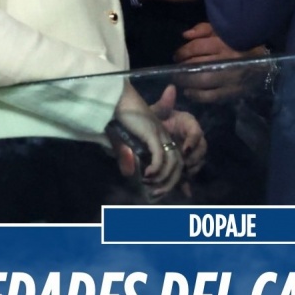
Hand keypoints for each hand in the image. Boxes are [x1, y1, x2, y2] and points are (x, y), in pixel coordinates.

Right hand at [113, 81, 182, 199]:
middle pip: (178, 164)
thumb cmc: (118, 119)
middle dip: (170, 183)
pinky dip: (157, 168)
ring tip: (152, 186)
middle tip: (157, 194)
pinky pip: (160, 155)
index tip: (163, 193)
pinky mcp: (152, 133)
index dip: (173, 179)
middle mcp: (164, 137)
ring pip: (173, 162)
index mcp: (160, 139)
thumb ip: (125, 157)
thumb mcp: (121, 142)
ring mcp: (160, 134)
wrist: (116, 100)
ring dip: (164, 178)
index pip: (175, 161)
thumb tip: (127, 173)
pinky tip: (148, 174)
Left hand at [151, 84, 206, 176]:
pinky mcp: (182, 164)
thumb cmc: (153, 118)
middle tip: (185, 165)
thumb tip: (171, 88)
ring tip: (183, 176)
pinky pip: (187, 174)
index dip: (193, 141)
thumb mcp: (156, 112)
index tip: (186, 149)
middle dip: (195, 158)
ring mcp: (188, 152)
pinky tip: (185, 192)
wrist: (145, 131)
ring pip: (197, 162)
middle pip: (202, 149)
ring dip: (192, 170)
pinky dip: (186, 183)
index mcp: (188, 124)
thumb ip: (164, 103)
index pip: (196, 132)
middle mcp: (192, 139)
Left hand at [173, 22, 268, 102]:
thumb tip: (185, 36)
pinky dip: (197, 96)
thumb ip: (203, 29)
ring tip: (180, 81)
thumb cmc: (238, 42)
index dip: (182, 52)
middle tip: (176, 70)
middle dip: (182, 68)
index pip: (195, 48)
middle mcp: (225, 61)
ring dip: (187, 82)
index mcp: (222, 43)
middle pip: (196, 66)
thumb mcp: (221, 30)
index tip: (177, 56)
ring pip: (202, 82)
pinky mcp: (232, 91)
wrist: (262, 60)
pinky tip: (190, 93)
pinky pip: (211, 96)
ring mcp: (229, 78)